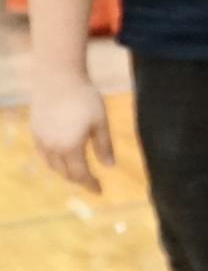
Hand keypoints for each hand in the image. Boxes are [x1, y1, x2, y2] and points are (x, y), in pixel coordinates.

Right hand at [30, 72, 114, 194]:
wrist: (57, 79)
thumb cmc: (84, 99)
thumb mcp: (100, 122)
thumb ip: (104, 146)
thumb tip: (110, 166)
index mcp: (70, 148)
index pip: (81, 174)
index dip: (90, 184)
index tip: (100, 191)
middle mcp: (53, 149)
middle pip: (65, 173)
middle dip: (79, 180)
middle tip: (91, 182)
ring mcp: (41, 141)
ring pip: (53, 165)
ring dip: (66, 172)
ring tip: (78, 172)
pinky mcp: (35, 132)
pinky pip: (44, 155)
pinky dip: (54, 161)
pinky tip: (62, 157)